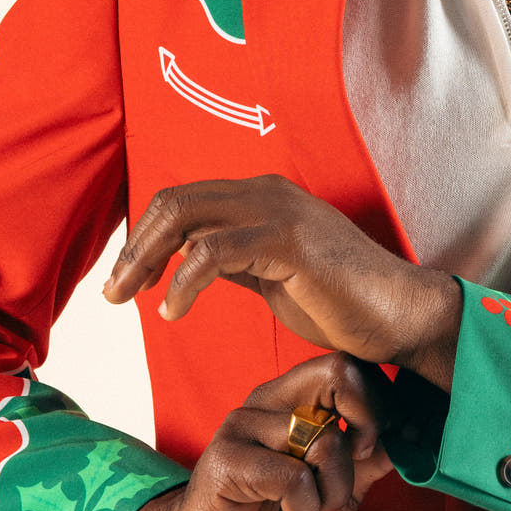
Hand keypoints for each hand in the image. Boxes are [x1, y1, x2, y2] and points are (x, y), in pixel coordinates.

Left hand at [103, 175, 462, 390]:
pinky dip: (183, 280)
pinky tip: (174, 309)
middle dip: (135, 248)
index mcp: (262, 199)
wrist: (397, 317)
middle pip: (174, 203)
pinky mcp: (288, 240)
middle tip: (114, 293)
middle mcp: (267, 193)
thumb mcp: (273, 278)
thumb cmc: (343, 305)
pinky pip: (213, 251)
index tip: (126, 282)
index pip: (183, 203)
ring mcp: (278, 211)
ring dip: (146, 261)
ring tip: (132, 300)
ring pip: (185, 219)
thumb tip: (187, 259)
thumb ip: (233, 261)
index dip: (145, 239)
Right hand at [121, 353, 392, 510]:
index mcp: (295, 400)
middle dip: (367, 426)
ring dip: (335, 492)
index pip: (349, 366)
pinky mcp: (226, 458)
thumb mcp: (336, 494)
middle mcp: (269, 401)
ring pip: (326, 439)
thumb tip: (411, 434)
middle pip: (337, 373)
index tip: (375, 448)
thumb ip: (367, 461)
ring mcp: (244, 425)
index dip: (379, 404)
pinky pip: (295, 478)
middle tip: (358, 467)